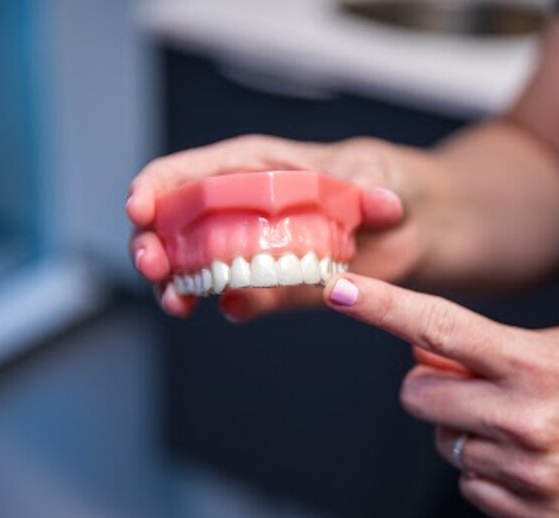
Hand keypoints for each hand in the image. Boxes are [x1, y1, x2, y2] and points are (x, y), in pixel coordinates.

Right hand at [126, 135, 449, 318]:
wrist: (417, 226)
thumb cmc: (390, 183)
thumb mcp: (379, 175)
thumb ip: (370, 189)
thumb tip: (378, 202)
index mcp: (257, 167)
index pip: (190, 171)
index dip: (156, 187)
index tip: (141, 208)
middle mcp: (244, 208)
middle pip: (176, 223)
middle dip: (152, 243)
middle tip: (155, 267)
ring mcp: (256, 250)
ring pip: (196, 266)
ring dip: (178, 284)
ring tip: (179, 303)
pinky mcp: (277, 284)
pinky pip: (243, 296)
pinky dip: (231, 304)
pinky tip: (231, 309)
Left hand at [323, 274, 558, 517]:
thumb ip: (491, 351)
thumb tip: (426, 349)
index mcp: (536, 364)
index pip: (439, 327)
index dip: (382, 307)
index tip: (340, 291)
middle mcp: (527, 421)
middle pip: (419, 397)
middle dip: (434, 387)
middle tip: (472, 383)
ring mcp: (531, 476)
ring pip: (444, 445)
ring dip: (466, 431)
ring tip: (521, 425)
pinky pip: (472, 486)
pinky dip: (487, 470)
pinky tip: (531, 460)